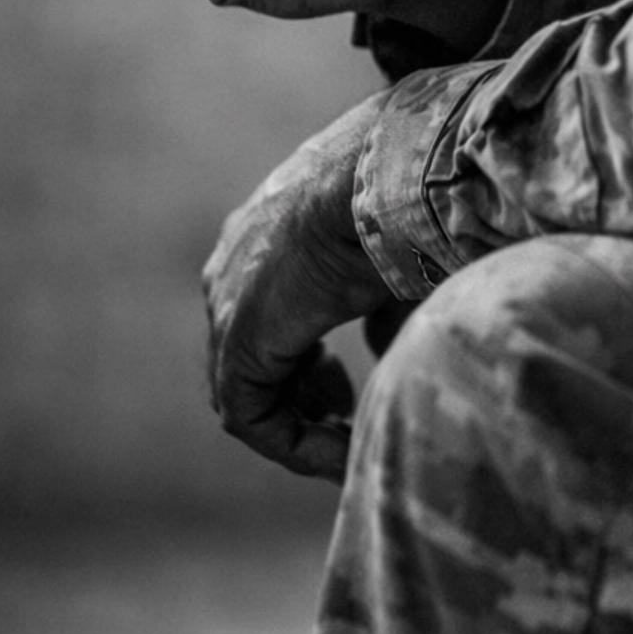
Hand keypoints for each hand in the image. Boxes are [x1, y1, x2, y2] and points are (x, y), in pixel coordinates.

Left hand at [203, 93, 395, 480]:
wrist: (384, 181)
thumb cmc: (404, 201)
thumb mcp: (392, 259)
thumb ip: (381, 312)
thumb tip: (382, 357)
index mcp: (265, 228)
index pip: (271, 309)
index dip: (309, 360)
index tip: (352, 385)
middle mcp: (233, 262)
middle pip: (253, 350)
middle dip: (301, 390)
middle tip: (345, 414)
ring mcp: (228, 299)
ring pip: (248, 387)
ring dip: (299, 422)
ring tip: (347, 443)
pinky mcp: (238, 340)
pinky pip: (251, 416)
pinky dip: (296, 443)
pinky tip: (344, 452)